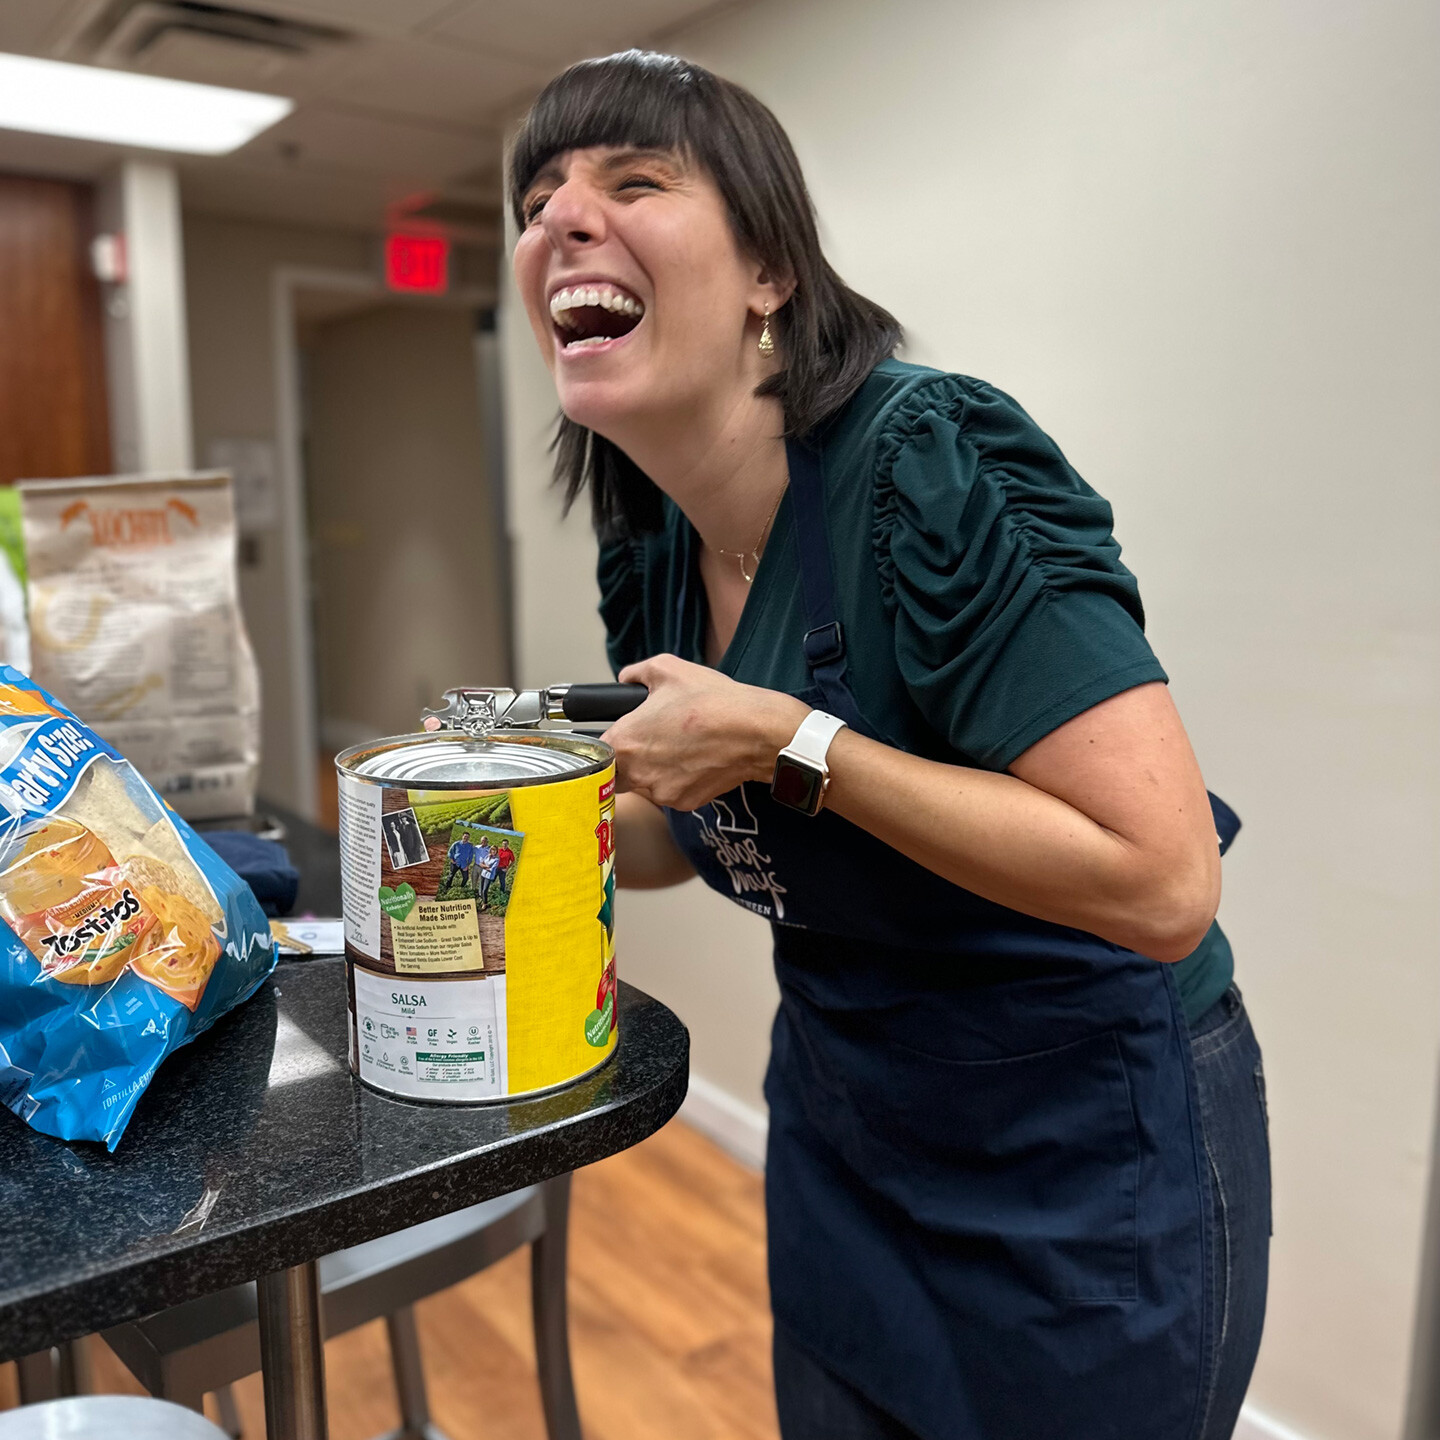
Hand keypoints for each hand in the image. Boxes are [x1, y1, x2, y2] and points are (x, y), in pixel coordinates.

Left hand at [606, 654, 808, 810]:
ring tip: (680, 745)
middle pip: (616, 774)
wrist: (754, 732)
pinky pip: (671, 793)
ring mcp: (661, 793)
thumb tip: (627, 678)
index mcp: (625, 742)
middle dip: (628, 759)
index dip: (604, 742)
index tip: (616, 735)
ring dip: (655, 770)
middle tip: (649, 740)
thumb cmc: (712, 701)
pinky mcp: (684, 804)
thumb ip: (637, 673)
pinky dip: (678, 779)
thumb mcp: (668, 669)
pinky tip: (696, 759)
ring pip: (645, 785)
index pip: (595, 752)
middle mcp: (638, 774)